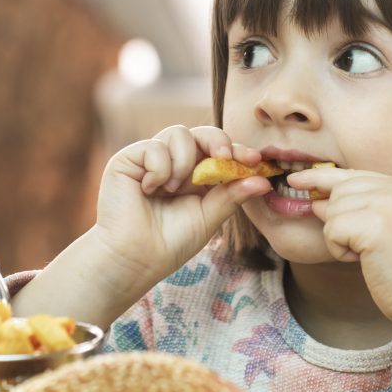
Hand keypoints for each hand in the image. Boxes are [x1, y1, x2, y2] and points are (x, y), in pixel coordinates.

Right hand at [94, 125, 271, 287]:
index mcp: (196, 176)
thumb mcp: (210, 217)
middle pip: (202, 133)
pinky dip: (159, 169)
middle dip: (218, 141)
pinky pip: (154, 147)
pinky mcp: (128, 159)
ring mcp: (151, 159)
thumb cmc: (171, 242)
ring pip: (178, 133)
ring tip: (174, 189)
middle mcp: (175, 163)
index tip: (254, 160)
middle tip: (223, 157)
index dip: (237, 151)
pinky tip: (150, 190)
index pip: (219, 152)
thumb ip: (233, 195)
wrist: (135, 258)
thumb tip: (263, 180)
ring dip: (184, 161)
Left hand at [287, 167, 391, 326]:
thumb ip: (356, 209)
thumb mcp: (382, 229)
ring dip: (340, 239)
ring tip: (368, 254)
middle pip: (338, 191)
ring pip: (332, 211)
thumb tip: (316, 202)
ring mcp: (386, 204)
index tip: (296, 179)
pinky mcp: (373, 224)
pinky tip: (363, 260)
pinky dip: (339, 250)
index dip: (320, 177)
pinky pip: (332, 230)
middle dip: (337, 221)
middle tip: (360, 246)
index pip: (351, 174)